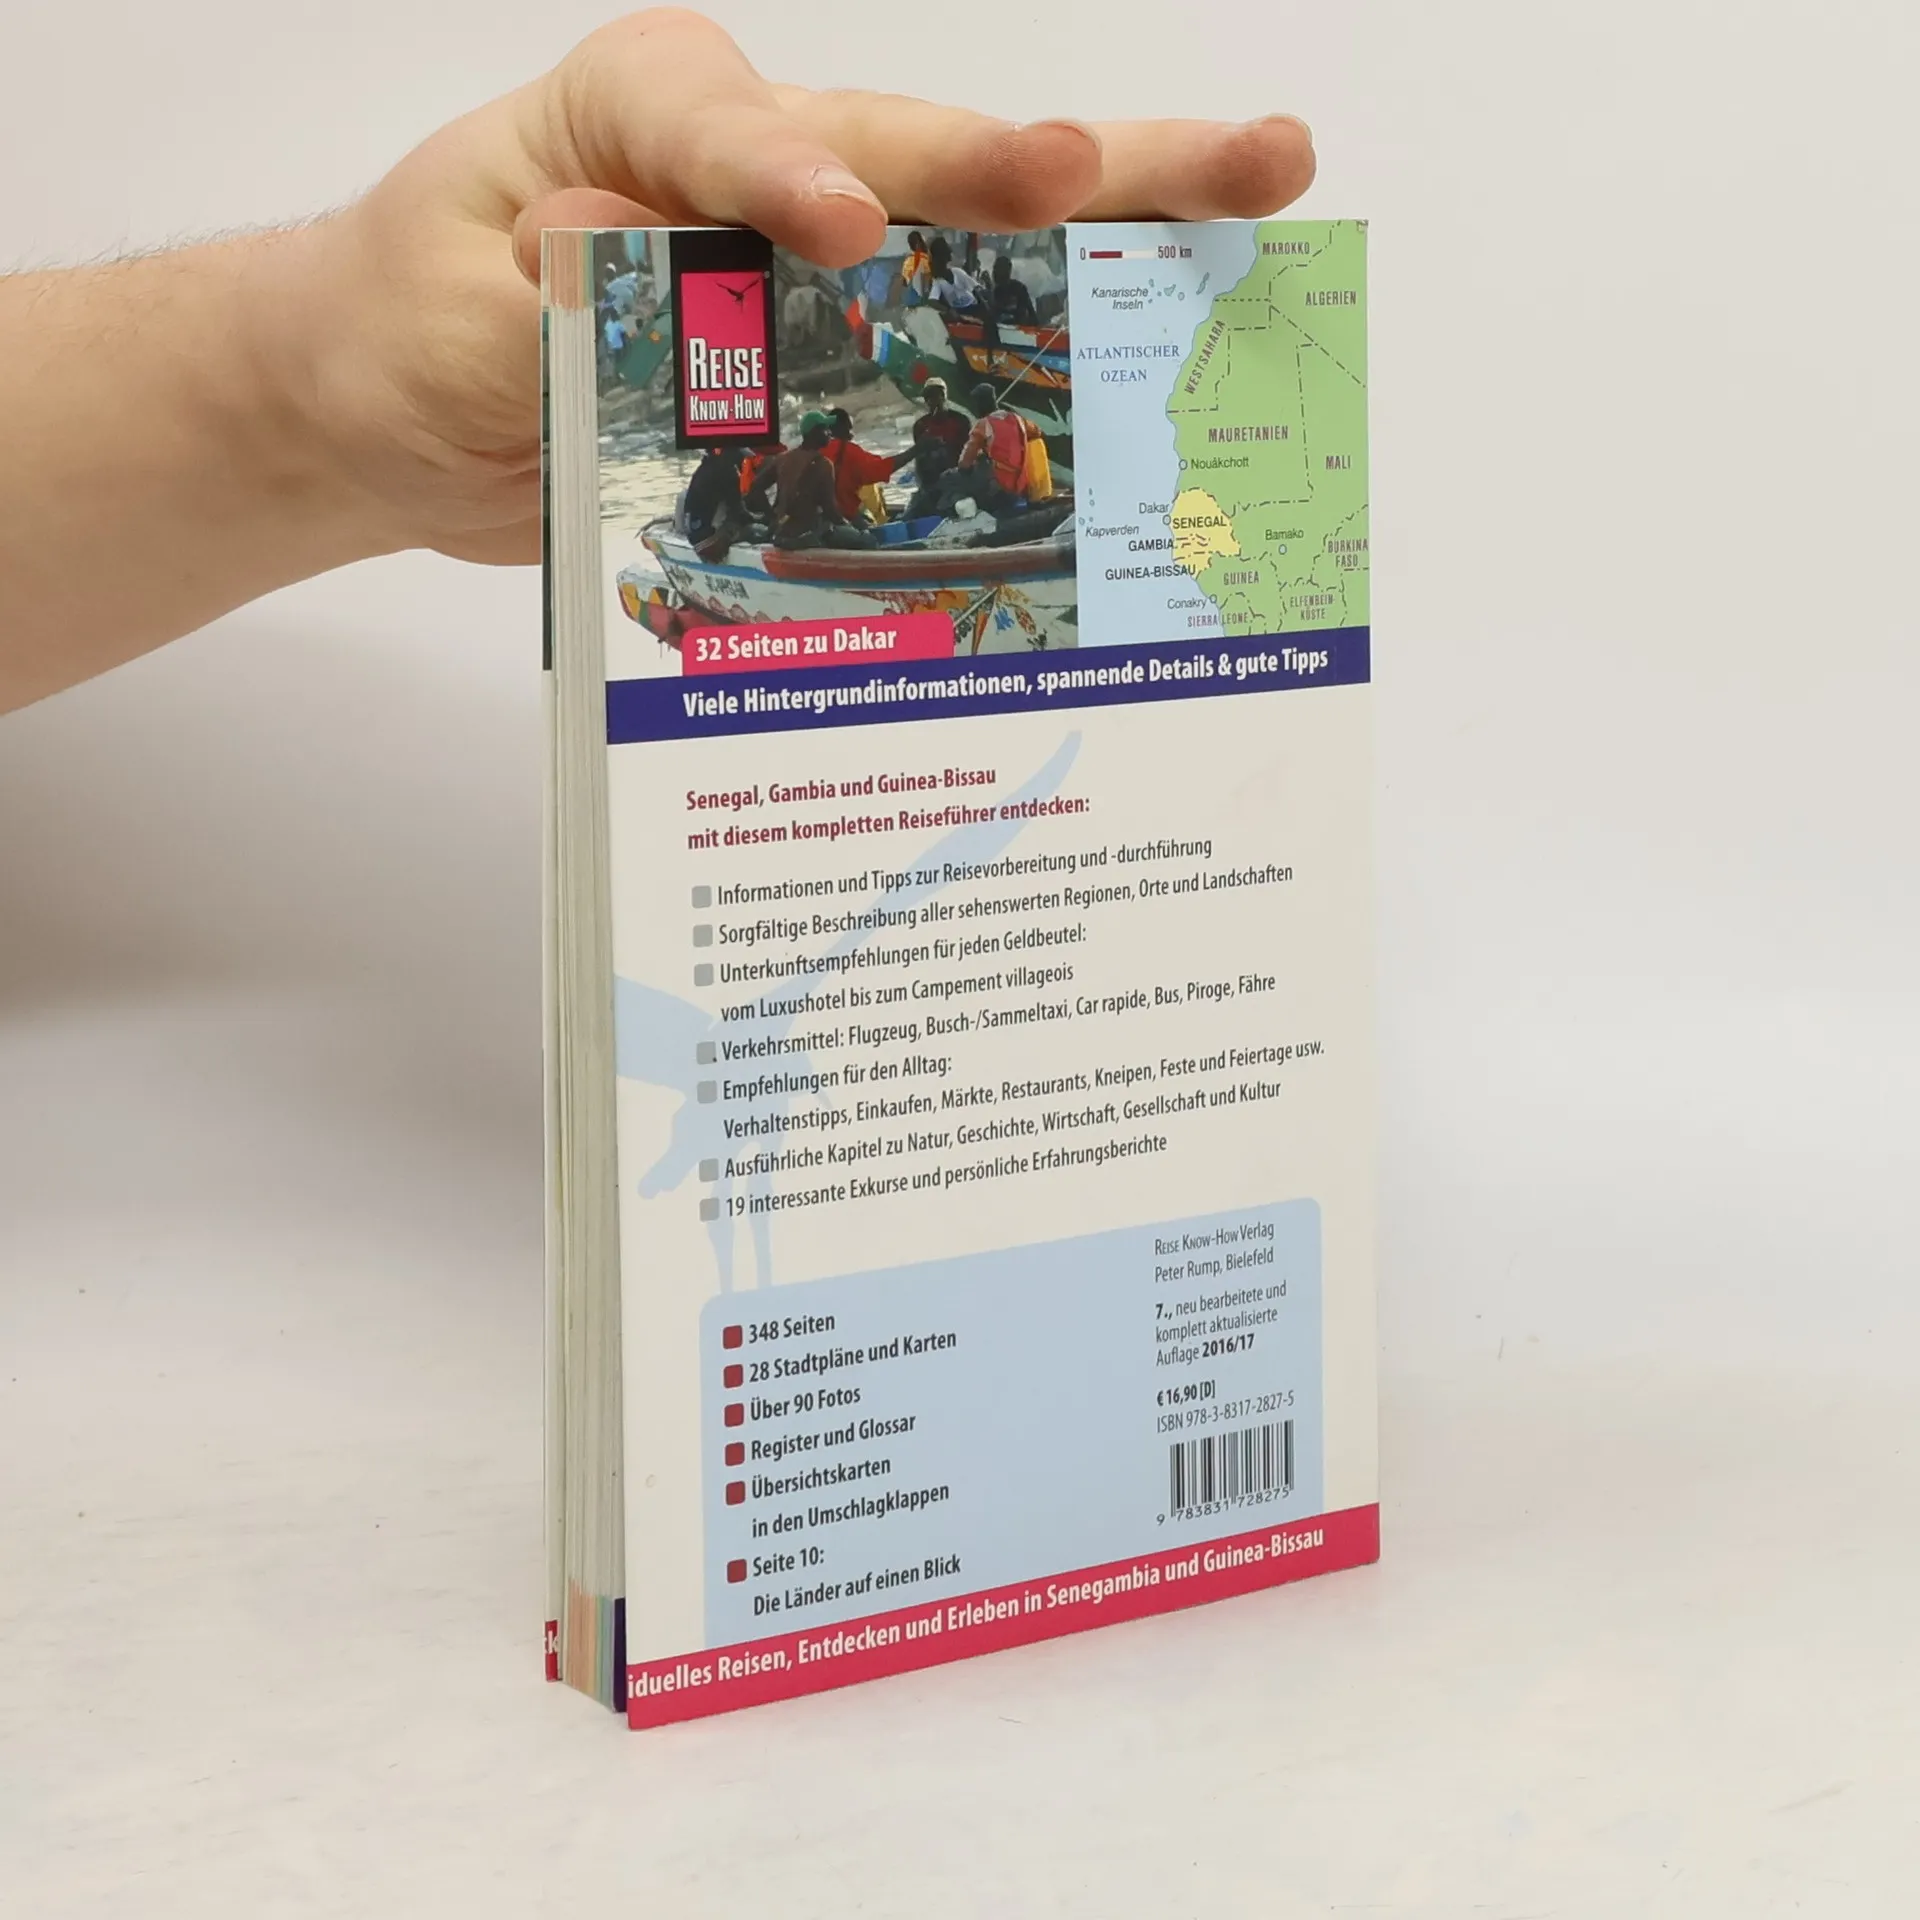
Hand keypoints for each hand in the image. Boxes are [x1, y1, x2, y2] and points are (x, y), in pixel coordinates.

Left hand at [281, 7, 1316, 567]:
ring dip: (1125, 225)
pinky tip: (1173, 341)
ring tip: (1265, 193)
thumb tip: (619, 243)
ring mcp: (817, 253)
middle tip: (1227, 158)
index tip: (843, 234)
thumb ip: (536, 289)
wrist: (417, 407)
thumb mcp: (444, 310)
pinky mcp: (842, 342)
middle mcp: (760, 161)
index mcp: (642, 117)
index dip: (787, 178)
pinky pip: (958, 340)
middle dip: (1060, 166)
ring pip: (981, 235)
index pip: (721, 133)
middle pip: (921, 151)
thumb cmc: (413, 327)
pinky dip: (1059, 347)